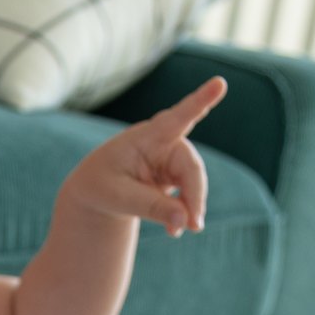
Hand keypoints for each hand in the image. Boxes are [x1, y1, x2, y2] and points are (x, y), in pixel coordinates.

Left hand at [62, 76, 226, 236]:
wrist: (95, 192)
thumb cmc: (100, 186)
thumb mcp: (117, 198)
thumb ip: (150, 207)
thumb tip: (186, 222)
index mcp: (145, 136)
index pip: (176, 118)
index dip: (200, 101)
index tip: (220, 83)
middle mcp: (164, 142)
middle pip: (190, 166)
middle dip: (195, 195)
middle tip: (194, 225)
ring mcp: (172, 159)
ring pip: (194, 181)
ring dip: (192, 206)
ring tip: (182, 231)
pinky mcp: (176, 175)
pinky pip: (189, 194)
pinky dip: (185, 212)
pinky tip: (176, 230)